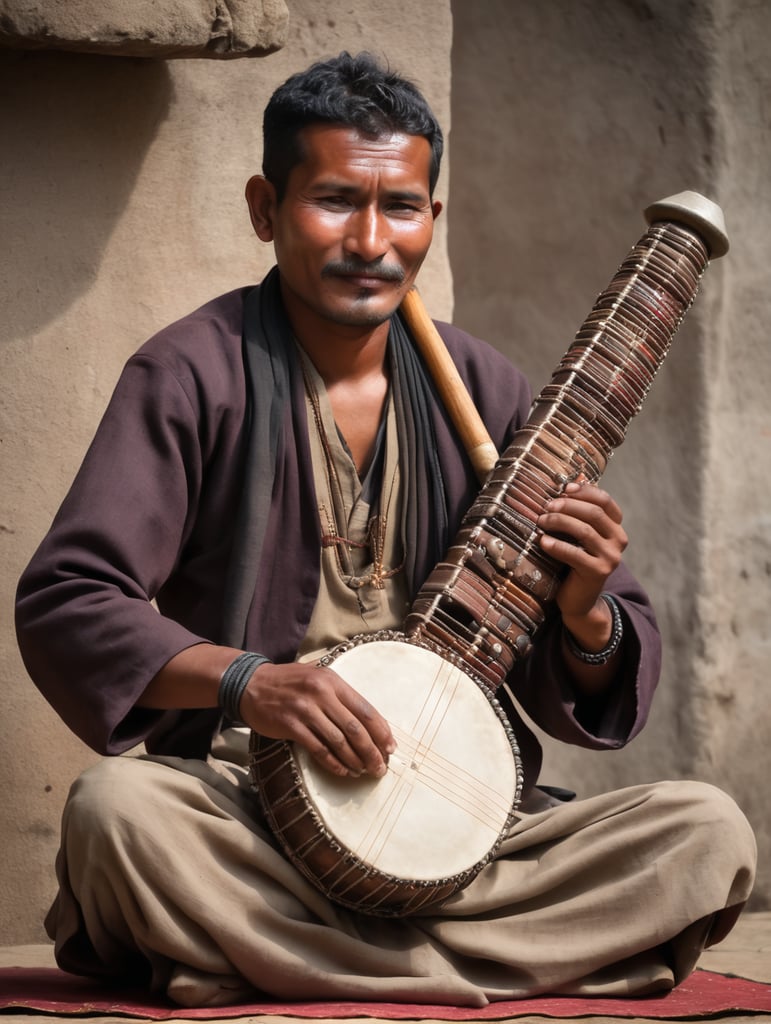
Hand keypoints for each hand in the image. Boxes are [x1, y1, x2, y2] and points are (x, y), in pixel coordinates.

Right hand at [239, 661, 395, 778]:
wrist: (250, 684)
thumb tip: (370, 723)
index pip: (365, 709)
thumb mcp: (317, 677)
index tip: (391, 748)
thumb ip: (340, 695)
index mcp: (332, 681)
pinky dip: (333, 763)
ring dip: (355, 761)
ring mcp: (305, 710)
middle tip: (380, 768)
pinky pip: (318, 749)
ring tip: (364, 772)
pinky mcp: (290, 725)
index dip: (381, 731)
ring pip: (339, 741)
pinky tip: (343, 771)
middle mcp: (321, 693)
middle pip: (356, 729)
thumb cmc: (289, 682)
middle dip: (372, 752)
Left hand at [537, 480, 627, 649]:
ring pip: (584, 531)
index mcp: (616, 526)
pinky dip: (556, 546)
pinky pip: (575, 554)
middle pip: (594, 513)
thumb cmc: (574, 560)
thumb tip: (568, 481)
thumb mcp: (578, 535)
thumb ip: (577, 512)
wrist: (579, 599)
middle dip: (567, 506)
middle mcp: (619, 540)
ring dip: (559, 522)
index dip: (584, 491)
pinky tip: (542, 541)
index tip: (563, 489)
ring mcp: (611, 557)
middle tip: (546, 507)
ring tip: (541, 521)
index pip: (605, 500)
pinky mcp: (599, 572)